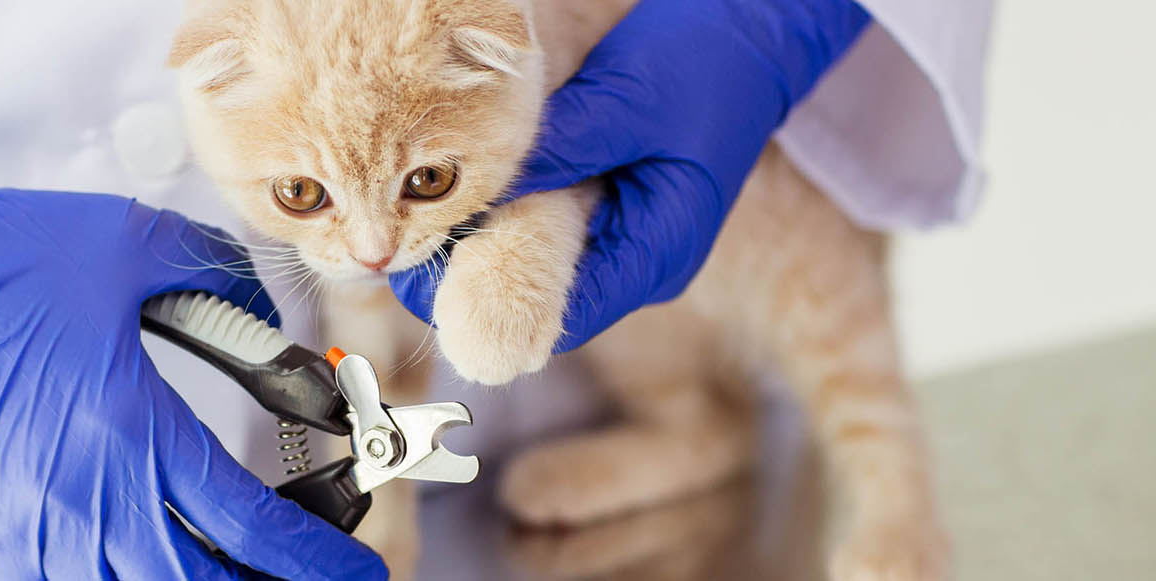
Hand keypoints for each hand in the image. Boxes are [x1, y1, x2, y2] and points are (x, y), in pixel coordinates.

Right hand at [0, 138, 384, 579]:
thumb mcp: (125, 246)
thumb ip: (221, 284)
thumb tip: (271, 324)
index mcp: (125, 430)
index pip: (250, 530)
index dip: (317, 565)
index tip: (357, 575)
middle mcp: (78, 501)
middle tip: (300, 566)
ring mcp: (22, 532)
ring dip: (191, 574)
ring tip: (226, 549)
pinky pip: (64, 578)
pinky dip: (119, 568)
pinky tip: (141, 538)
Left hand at [391, 0, 868, 350]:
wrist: (759, 32)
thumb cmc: (706, 63)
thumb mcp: (624, 101)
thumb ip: (555, 152)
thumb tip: (477, 193)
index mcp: (657, 254)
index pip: (558, 317)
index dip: (483, 308)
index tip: (422, 281)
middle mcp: (644, 262)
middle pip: (545, 299)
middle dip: (476, 280)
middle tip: (409, 249)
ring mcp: (632, 239)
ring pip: (545, 267)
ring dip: (491, 248)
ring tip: (428, 225)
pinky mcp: (619, 210)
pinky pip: (556, 232)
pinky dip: (516, 218)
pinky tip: (472, 198)